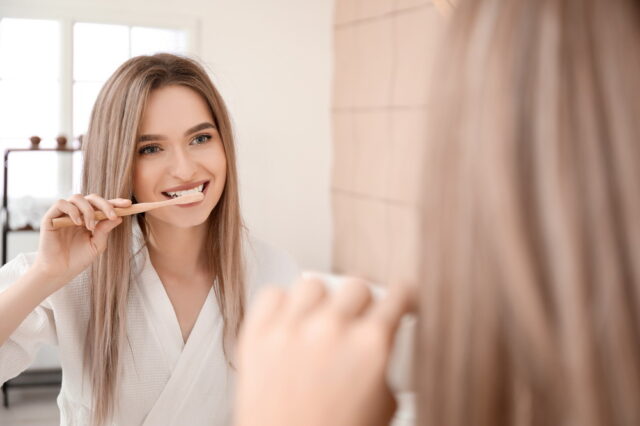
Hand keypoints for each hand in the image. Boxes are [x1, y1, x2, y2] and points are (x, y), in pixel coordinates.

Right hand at [30, 193, 131, 288]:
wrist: (59, 271)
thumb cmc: (78, 259)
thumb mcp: (97, 245)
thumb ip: (105, 230)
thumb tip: (118, 217)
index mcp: (89, 218)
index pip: (102, 205)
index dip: (115, 202)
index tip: (129, 204)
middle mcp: (76, 213)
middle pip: (92, 198)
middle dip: (105, 204)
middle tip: (113, 215)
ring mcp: (63, 214)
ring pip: (77, 198)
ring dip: (88, 210)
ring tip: (90, 227)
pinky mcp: (50, 217)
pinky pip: (61, 203)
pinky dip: (72, 210)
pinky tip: (78, 223)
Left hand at [234, 277, 414, 425]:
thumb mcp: (383, 405)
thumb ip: (385, 363)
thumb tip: (380, 340)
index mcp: (369, 346)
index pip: (398, 294)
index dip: (404, 295)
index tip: (400, 298)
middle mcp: (331, 329)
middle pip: (356, 285)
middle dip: (362, 303)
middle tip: (357, 321)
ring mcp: (290, 330)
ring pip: (313, 284)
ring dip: (321, 301)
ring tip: (319, 323)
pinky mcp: (256, 336)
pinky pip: (272, 295)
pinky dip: (282, 305)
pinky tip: (288, 324)